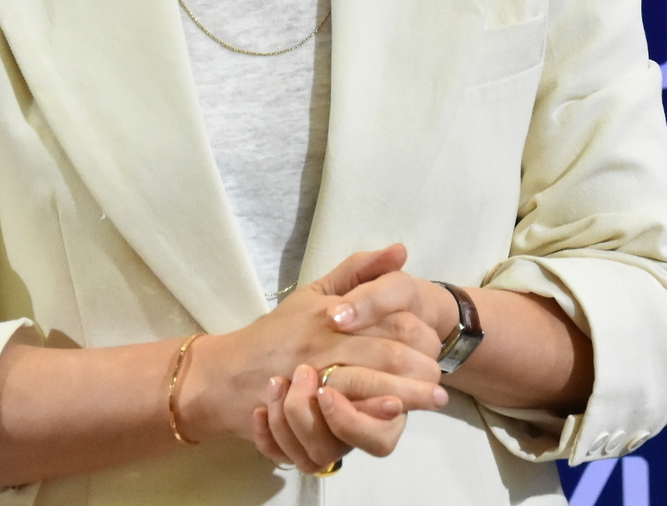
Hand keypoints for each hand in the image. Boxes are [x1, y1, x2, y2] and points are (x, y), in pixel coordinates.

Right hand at [177, 246, 446, 451]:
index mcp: (330, 312)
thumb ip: (357, 270)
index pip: (389, 318)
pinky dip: (375, 415)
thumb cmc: (274, 333)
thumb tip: (400, 249)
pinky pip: (348, 415)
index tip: (434, 341)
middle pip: (387, 352)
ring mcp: (314, 378)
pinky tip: (396, 416)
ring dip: (410, 394)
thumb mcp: (313, 293)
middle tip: (441, 377)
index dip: (420, 331)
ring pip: (372, 384)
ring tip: (434, 398)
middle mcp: (324, 342)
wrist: (225, 377)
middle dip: (422, 366)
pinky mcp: (308, 411)